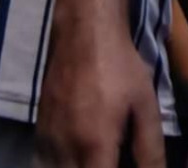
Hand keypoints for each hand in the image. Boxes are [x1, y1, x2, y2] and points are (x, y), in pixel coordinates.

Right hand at [35, 27, 165, 167]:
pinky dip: (59, 167)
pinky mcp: (37, 134)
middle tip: (113, 158)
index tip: (121, 165)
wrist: (84, 33)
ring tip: (101, 156)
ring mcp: (46, 144)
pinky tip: (79, 158)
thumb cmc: (120, 68)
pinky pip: (43, 165)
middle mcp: (64, 152)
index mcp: (94, 146)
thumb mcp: (146, 105)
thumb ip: (150, 149)